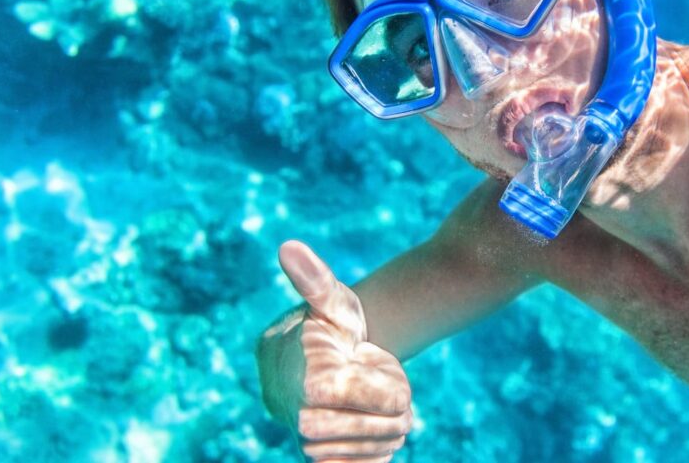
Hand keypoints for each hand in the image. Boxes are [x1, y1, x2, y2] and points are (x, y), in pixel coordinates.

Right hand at [257, 241, 412, 462]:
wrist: (338, 361)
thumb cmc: (338, 325)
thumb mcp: (333, 300)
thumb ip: (314, 278)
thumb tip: (288, 246)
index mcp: (290, 372)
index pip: (339, 392)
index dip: (378, 387)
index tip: (388, 370)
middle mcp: (287, 410)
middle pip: (348, 431)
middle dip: (386, 417)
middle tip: (401, 399)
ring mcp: (301, 439)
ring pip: (351, 454)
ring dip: (385, 436)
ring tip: (394, 414)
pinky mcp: (320, 461)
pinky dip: (374, 456)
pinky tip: (382, 434)